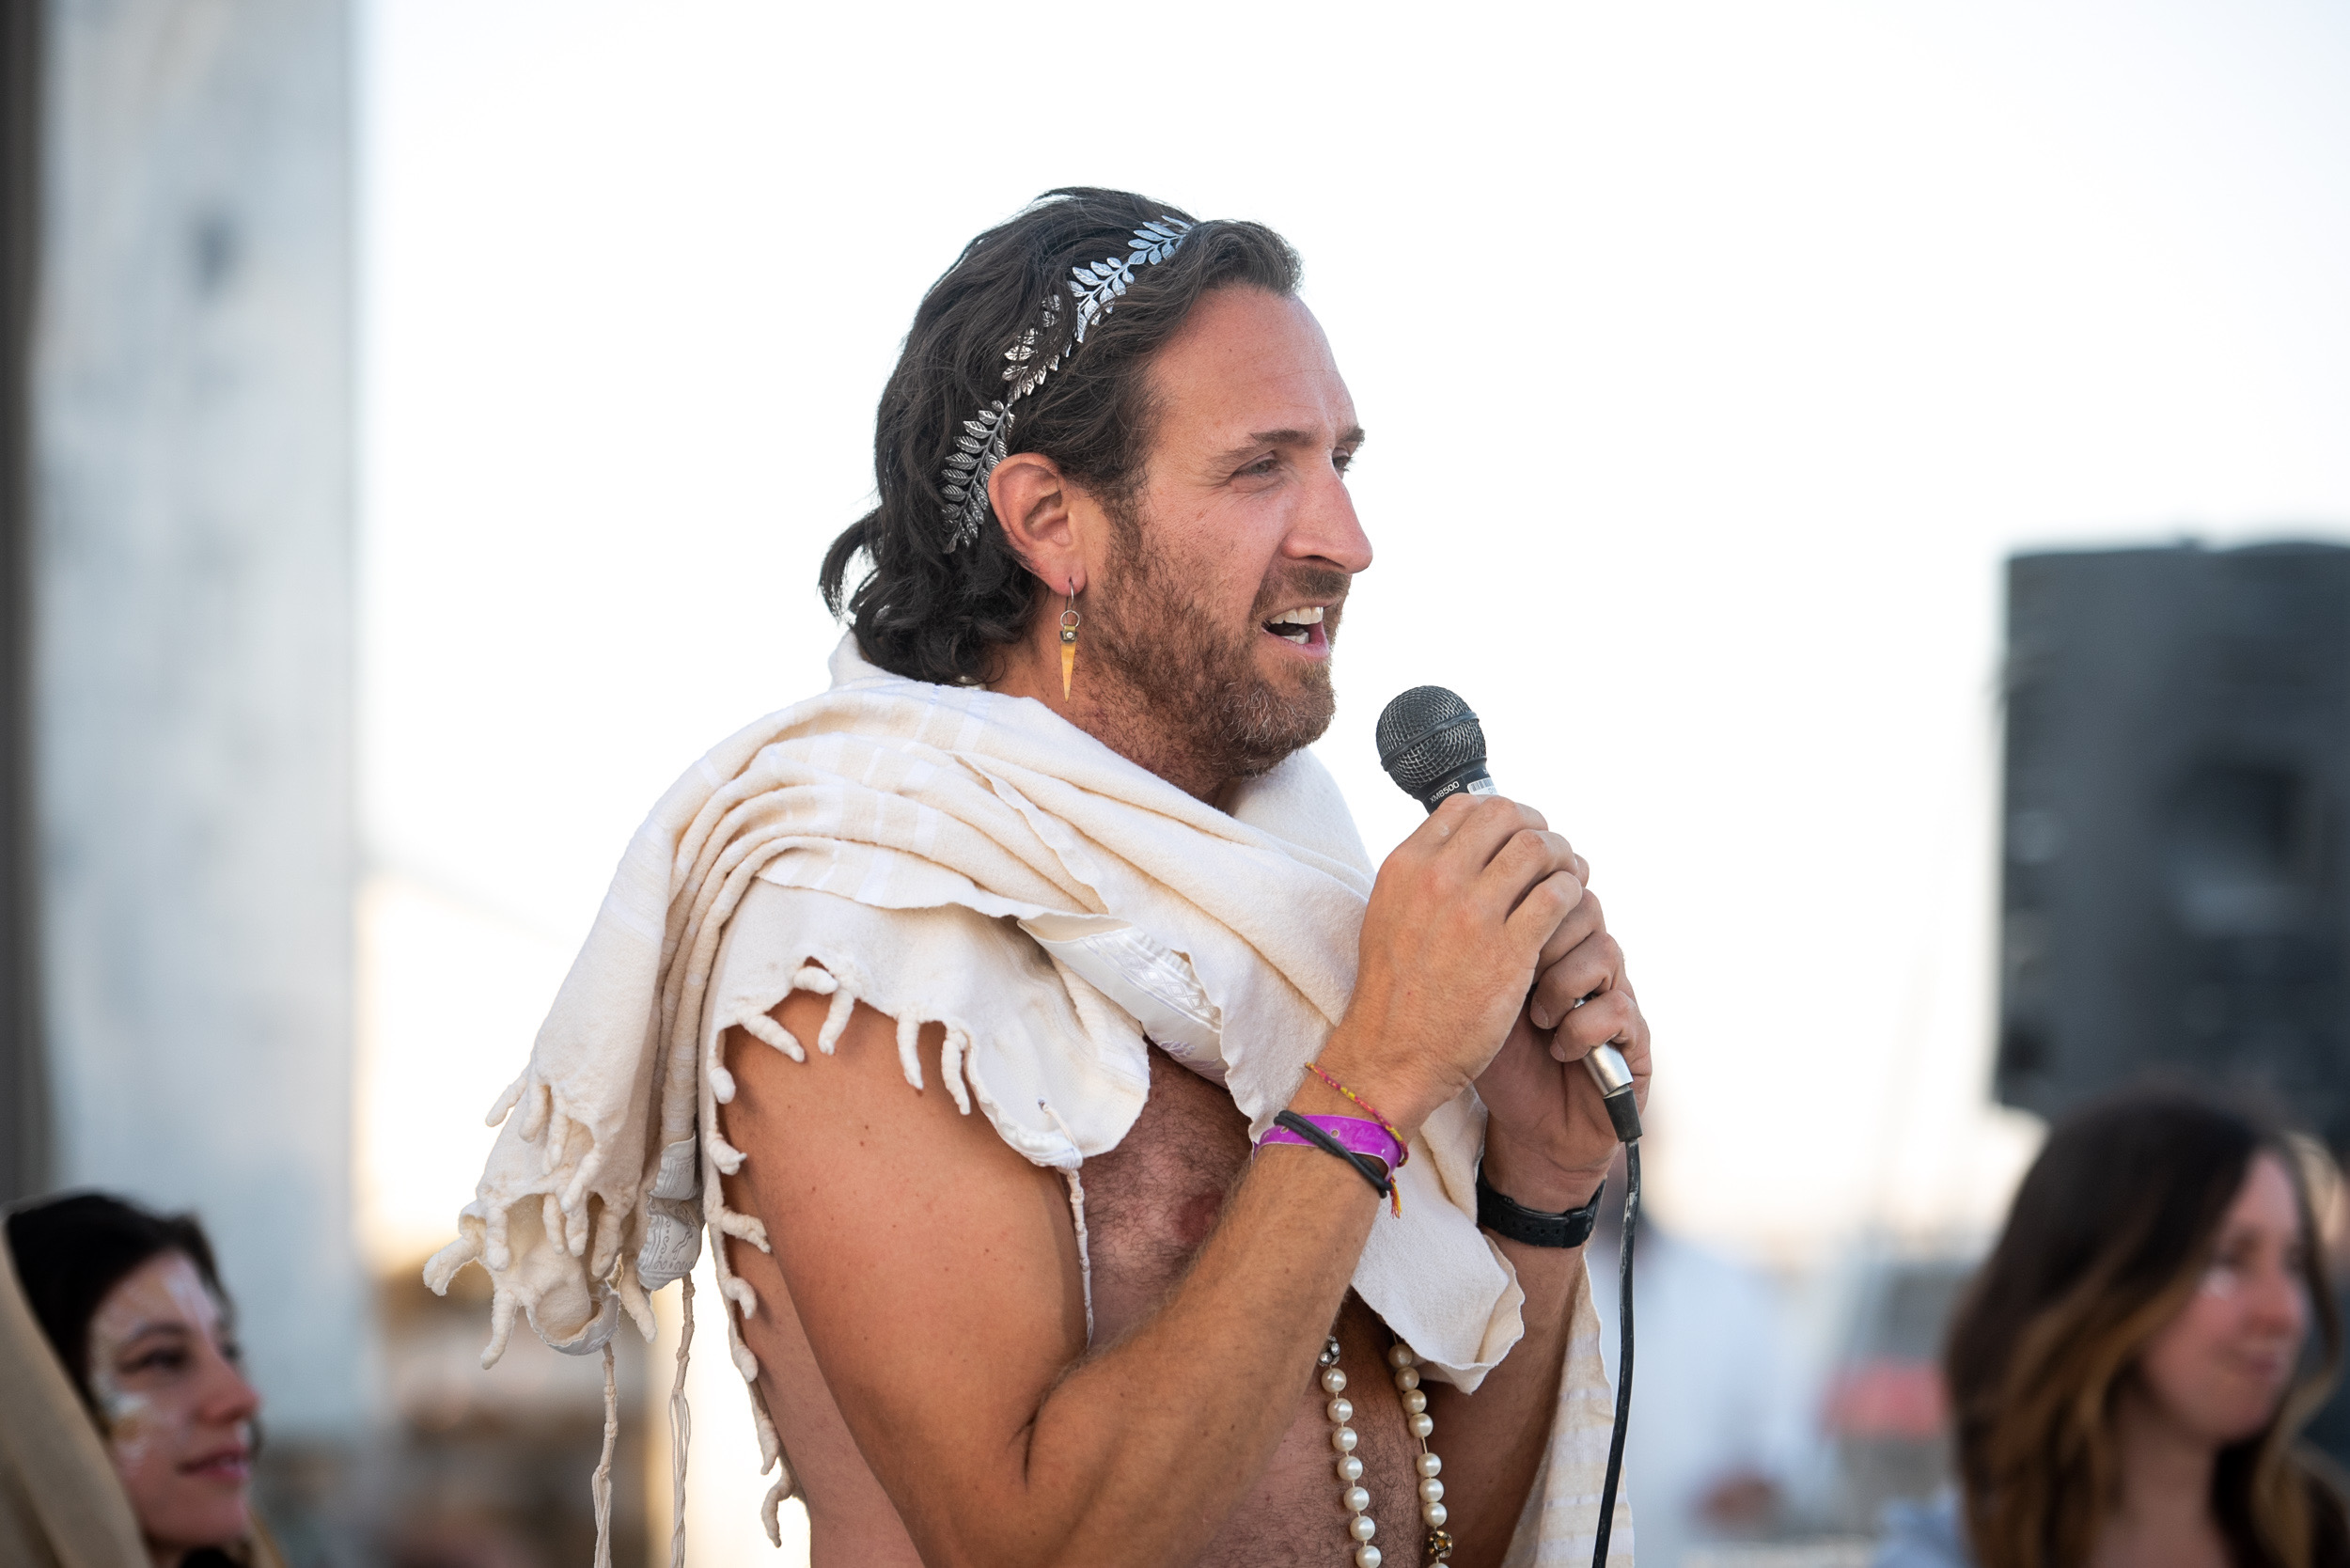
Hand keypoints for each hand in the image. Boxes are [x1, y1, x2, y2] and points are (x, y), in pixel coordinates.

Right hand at [1315, 795, 1589, 1134]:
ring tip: (1567, 878)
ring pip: (1538, 848)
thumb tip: (1460, 850)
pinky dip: (1572, 893)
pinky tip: (1569, 908)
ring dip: (1562, 857)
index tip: (1516, 833)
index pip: (1466, 805)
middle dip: (1537, 828)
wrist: (1392, 1054)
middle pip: (1507, 815)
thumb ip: (1422, 878)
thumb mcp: (1390, 914)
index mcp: (1406, 866)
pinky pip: (1558, 895)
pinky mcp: (1510, 950)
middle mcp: (1438, 879)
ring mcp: (1475, 913)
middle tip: (1550, 853)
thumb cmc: (1394, 993)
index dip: (1502, 813)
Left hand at [1475, 875, 1650, 1210]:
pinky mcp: (1634, 1037)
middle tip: (1517, 975)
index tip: (1492, 935)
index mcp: (1548, 943)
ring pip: (1605, 951)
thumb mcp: (1477, 997)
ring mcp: (1614, 995)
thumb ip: (1474, 945)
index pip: (1549, 887)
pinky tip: (1559, 1048)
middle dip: (1544, 938)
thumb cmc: (1501, 1059)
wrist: (1528, 1127)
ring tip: (1537, 1018)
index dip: (1524, 903)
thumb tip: (1454, 894)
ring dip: (1562, 984)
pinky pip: (1619, 1006)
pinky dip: (1582, 1027)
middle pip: (1584, 907)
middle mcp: (1585, 961)